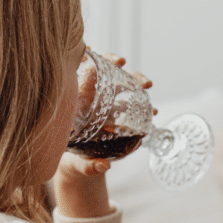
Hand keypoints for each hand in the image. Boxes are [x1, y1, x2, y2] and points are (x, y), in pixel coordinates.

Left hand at [53, 49, 154, 217]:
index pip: (84, 71)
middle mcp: (92, 99)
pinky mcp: (119, 116)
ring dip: (138, 82)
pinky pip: (133, 106)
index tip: (104, 55)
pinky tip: (153, 112)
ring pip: (123, 86)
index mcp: (77, 102)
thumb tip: (104, 166)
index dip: (94, 59)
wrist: (78, 168)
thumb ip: (88, 165)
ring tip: (147, 87)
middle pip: (106, 74)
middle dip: (122, 67)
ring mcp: (107, 106)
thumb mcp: (75, 162)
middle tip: (132, 71)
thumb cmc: (70, 161)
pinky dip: (144, 107)